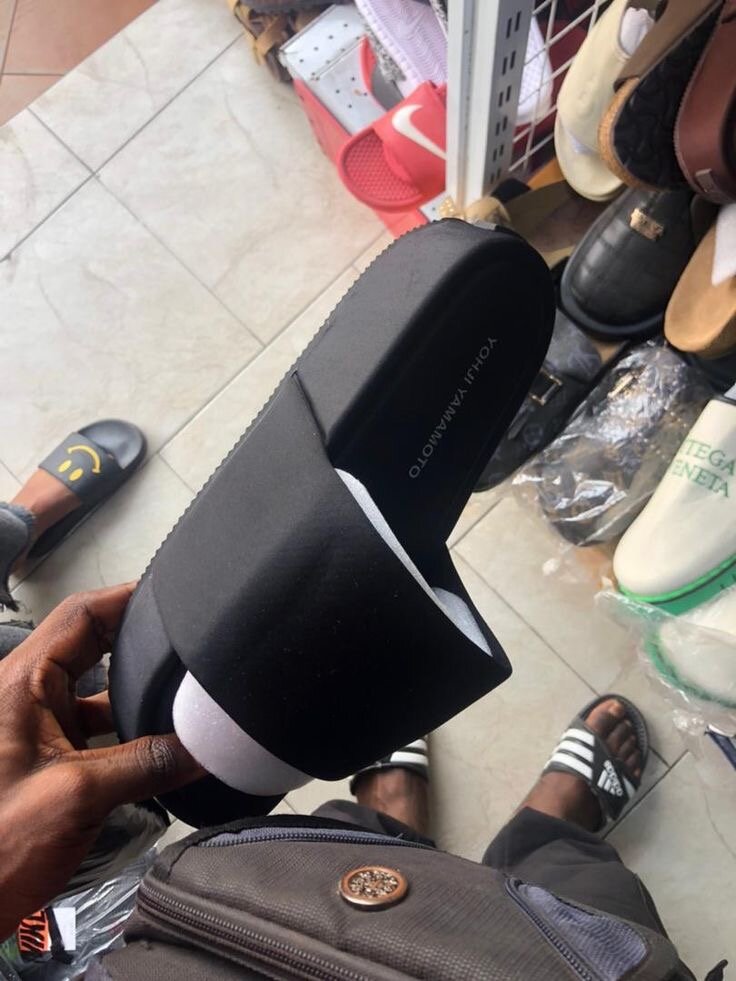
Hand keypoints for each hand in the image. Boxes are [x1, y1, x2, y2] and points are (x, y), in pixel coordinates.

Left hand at [0, 584, 204, 937]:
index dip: (129, 597)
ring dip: (136, 695)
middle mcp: (27, 696)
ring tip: (185, 694)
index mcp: (21, 683)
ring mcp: (35, 730)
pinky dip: (128, 733)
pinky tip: (163, 747)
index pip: (82, 616)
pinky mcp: (44, 761)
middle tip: (190, 642)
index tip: (177, 593)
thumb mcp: (77, 797)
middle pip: (92, 646)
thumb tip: (210, 748)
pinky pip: (95, 730)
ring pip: (97, 692)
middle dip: (141, 643)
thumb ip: (148, 764)